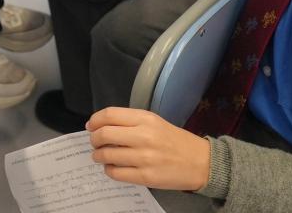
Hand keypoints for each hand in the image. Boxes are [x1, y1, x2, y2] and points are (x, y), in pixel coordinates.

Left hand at [87, 108, 211, 191]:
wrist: (200, 162)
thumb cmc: (175, 141)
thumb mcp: (154, 122)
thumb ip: (129, 122)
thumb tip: (100, 126)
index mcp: (146, 119)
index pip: (109, 115)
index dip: (95, 120)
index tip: (90, 126)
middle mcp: (144, 136)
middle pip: (104, 134)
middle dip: (94, 139)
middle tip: (95, 143)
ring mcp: (144, 158)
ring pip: (107, 155)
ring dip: (98, 156)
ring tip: (101, 156)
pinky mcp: (145, 176)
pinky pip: (116, 173)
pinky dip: (109, 170)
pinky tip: (112, 167)